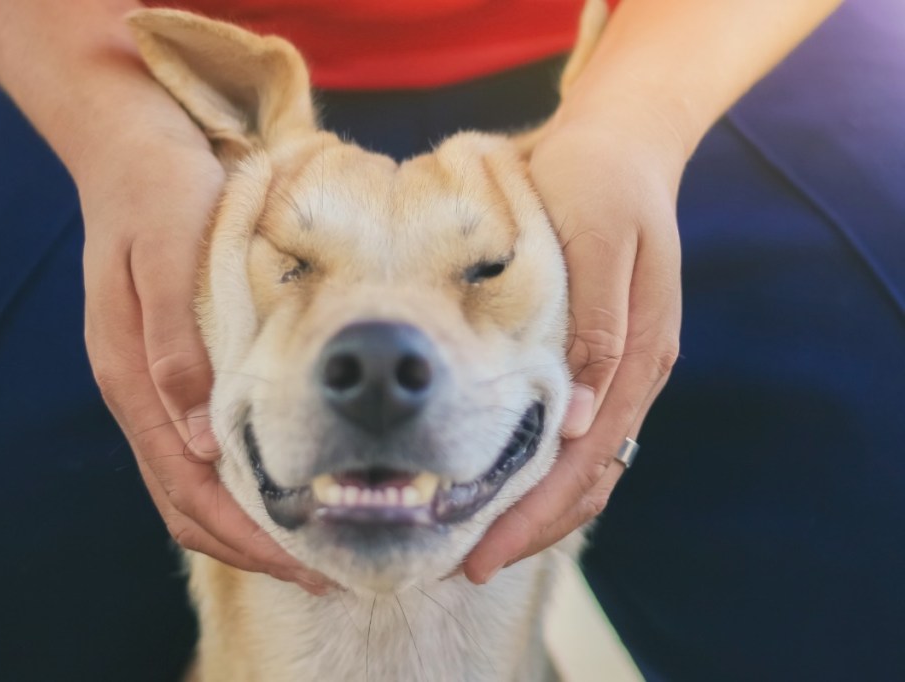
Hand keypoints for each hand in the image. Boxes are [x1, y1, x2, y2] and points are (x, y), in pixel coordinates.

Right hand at [77, 123, 328, 593]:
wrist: (134, 143)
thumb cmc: (160, 192)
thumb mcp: (168, 253)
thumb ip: (177, 344)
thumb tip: (203, 441)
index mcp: (131, 377)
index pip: (186, 489)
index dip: (246, 537)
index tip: (308, 564)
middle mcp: (140, 392)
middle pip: (188, 502)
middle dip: (254, 547)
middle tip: (327, 570)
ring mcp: (154, 382)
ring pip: (195, 483)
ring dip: (249, 523)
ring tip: (315, 542)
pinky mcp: (175, 365)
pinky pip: (204, 446)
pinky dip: (243, 482)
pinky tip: (288, 482)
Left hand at [462, 114, 682, 582]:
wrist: (620, 142)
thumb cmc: (599, 182)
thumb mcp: (599, 240)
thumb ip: (598, 329)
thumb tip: (579, 422)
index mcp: (639, 356)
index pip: (584, 463)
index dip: (533, 515)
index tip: (479, 553)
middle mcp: (632, 374)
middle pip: (584, 479)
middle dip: (528, 528)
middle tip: (465, 564)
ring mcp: (617, 370)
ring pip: (582, 466)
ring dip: (535, 508)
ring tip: (476, 539)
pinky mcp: (596, 357)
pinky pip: (572, 434)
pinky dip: (538, 469)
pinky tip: (498, 482)